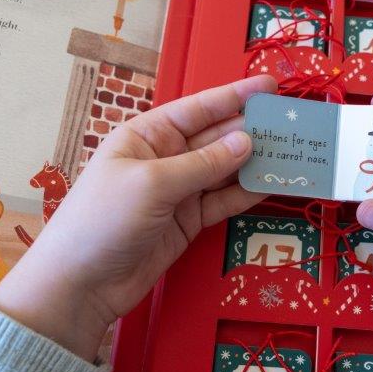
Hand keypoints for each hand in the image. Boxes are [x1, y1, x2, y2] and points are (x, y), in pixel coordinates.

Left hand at [0, 76, 276, 359]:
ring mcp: (178, 191)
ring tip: (292, 152)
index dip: (235, 96)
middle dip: (252, 130)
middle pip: (216, 138)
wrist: (80, 284)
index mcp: (147, 135)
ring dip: (255, 163)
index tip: (270, 87)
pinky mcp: (187, 221)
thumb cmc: (103, 220)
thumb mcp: (153, 184)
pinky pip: (222, 201)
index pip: (198, 109)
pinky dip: (245, 193)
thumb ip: (203, 164)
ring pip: (224, 170)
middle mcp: (165, 157)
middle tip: (293, 124)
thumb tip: (248, 142)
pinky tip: (271, 184)